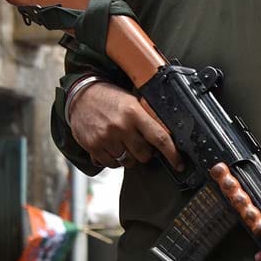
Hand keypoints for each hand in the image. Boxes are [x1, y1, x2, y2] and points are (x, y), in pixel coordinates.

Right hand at [68, 81, 182, 169]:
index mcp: (134, 113)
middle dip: (146, 153)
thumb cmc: (111, 99)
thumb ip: (149, 119)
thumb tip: (169, 139)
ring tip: (124, 143)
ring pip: (128, 162)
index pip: (160, 138)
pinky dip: (115, 160)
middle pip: (144, 155)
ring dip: (130, 157)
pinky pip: (112, 164)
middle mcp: (120, 126)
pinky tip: (112, 147)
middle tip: (139, 143)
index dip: (172, 154)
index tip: (179, 164)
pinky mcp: (93, 146)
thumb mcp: (133, 102)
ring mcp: (105, 137)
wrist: (80, 95)